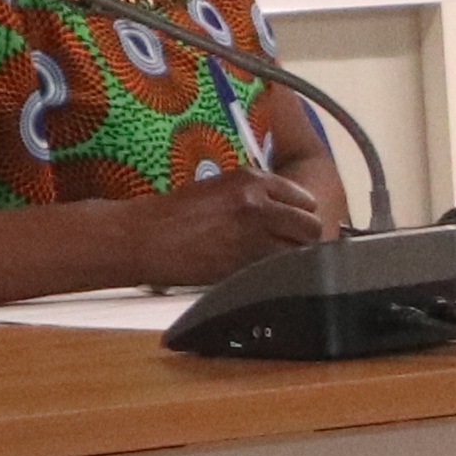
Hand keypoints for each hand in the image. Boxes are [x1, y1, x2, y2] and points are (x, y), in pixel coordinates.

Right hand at [116, 168, 330, 288]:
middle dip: (304, 238)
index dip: (301, 214)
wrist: (144, 236)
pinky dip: (274, 274)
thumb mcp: (220, 187)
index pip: (304, 199)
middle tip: (291, 245)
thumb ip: (256, 195)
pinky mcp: (243, 266)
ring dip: (293, 259)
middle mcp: (258, 205)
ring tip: (278, 261)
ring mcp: (252, 237)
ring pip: (300, 254)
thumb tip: (286, 211)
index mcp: (252, 180)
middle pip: (311, 227)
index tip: (296, 224)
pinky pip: (276, 272)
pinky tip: (260, 272)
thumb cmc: (175, 213)